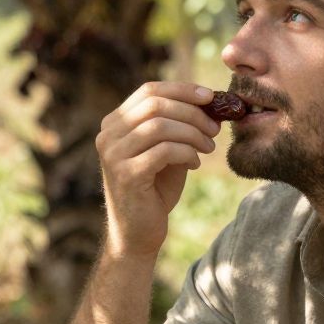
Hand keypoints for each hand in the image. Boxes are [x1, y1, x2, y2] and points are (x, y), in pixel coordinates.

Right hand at [97, 80, 219, 259]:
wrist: (138, 233)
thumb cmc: (155, 190)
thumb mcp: (167, 150)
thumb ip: (179, 126)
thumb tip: (210, 102)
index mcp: (115, 124)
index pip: (149, 90)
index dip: (182, 89)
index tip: (210, 96)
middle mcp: (108, 135)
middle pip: (155, 104)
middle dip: (192, 112)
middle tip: (215, 127)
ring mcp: (113, 154)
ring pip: (160, 126)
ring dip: (193, 133)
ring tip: (208, 147)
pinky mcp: (126, 174)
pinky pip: (164, 150)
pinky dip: (187, 153)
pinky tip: (195, 164)